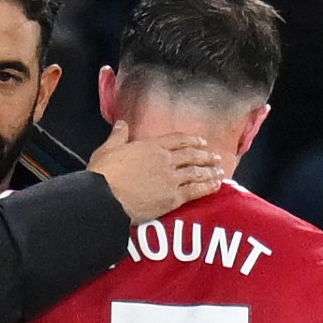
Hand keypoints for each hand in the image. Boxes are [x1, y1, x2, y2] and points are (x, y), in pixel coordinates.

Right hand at [88, 120, 223, 223]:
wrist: (105, 199)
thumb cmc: (103, 175)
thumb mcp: (107, 149)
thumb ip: (118, 136)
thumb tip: (122, 123)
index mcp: (150, 146)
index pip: (177, 140)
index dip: (191, 140)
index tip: (201, 142)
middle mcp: (164, 160)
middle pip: (191, 155)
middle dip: (205, 156)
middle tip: (215, 157)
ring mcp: (171, 179)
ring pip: (196, 172)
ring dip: (210, 171)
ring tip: (219, 171)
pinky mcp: (172, 198)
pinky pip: (195, 191)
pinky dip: (208, 187)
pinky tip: (216, 186)